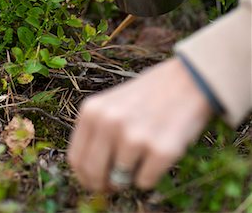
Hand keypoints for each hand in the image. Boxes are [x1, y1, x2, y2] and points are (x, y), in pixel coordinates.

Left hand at [68, 58, 211, 191]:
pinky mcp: (160, 150)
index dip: (85, 176)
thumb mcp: (113, 104)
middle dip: (106, 183)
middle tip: (119, 179)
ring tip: (146, 147)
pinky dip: (152, 174)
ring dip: (133, 173)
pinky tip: (160, 149)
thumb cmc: (150, 93)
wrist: (188, 80)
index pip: (75, 159)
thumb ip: (98, 133)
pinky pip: (145, 182)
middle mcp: (108, 122)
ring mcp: (133, 136)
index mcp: (92, 110)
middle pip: (94, 175)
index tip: (97, 180)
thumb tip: (90, 174)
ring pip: (121, 180)